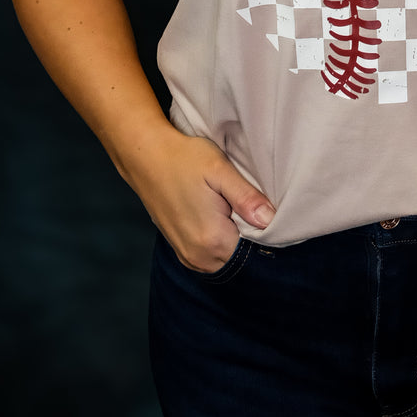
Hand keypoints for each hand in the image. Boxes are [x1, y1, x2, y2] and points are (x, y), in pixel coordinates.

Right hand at [123, 124, 275, 272]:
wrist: (146, 158)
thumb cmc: (184, 159)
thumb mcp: (220, 170)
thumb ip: (246, 197)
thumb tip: (270, 219)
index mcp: (212, 239)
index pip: (256, 250)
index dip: (265, 231)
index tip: (261, 209)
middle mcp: (199, 256)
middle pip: (242, 257)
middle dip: (250, 236)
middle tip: (247, 205)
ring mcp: (188, 256)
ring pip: (227, 258)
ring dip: (234, 240)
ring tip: (231, 208)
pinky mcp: (181, 251)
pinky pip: (212, 257)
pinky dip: (220, 242)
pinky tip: (219, 216)